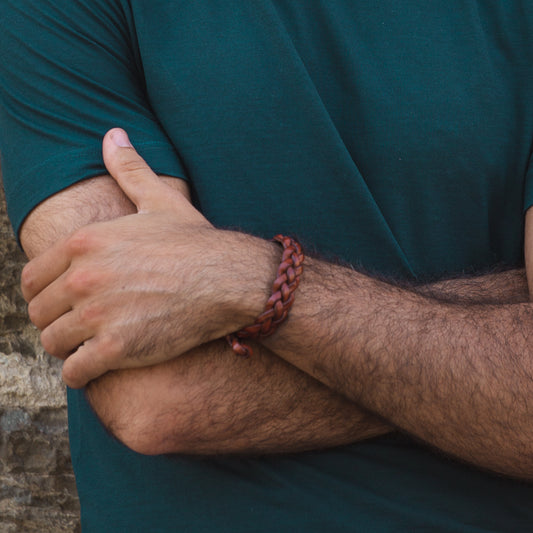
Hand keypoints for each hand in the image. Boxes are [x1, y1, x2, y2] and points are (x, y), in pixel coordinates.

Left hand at [22, 129, 274, 387]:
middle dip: (55, 321)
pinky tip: (98, 366)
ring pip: (54, 343)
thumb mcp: (160, 200)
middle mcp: (84, 277)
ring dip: (67, 348)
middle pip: (40, 313)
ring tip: (87, 347)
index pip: (32, 277)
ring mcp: (100, 315)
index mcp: (85, 243)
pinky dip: (81, 373)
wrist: (230, 279)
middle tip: (77, 327)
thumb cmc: (196, 242)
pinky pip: (75, 372)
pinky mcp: (119, 348)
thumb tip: (112, 133)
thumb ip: (129, 168)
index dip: (43, 294)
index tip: (61, 302)